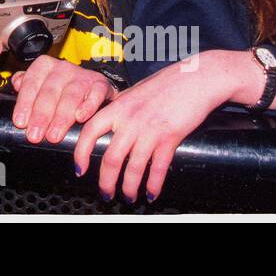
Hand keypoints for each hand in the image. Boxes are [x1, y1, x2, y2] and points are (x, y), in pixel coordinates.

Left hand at [11, 56, 115, 144]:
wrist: (93, 87)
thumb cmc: (62, 89)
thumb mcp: (42, 83)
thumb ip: (26, 85)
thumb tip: (15, 84)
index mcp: (44, 65)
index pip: (31, 83)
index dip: (24, 104)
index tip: (20, 123)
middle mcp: (63, 68)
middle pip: (49, 92)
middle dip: (41, 116)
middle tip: (35, 135)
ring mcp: (83, 75)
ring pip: (70, 95)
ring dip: (61, 117)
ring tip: (54, 135)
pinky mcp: (100, 84)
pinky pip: (95, 94)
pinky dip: (88, 106)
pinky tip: (80, 117)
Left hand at [73, 53, 231, 202]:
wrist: (196, 79)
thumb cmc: (167, 83)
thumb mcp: (135, 91)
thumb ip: (121, 107)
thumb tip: (110, 120)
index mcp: (118, 107)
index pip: (89, 132)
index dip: (81, 154)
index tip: (79, 168)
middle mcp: (130, 120)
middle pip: (110, 158)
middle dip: (105, 181)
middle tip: (106, 193)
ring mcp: (150, 130)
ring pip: (133, 168)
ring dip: (129, 187)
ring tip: (128, 196)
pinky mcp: (170, 138)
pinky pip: (157, 168)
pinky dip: (153, 185)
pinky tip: (151, 193)